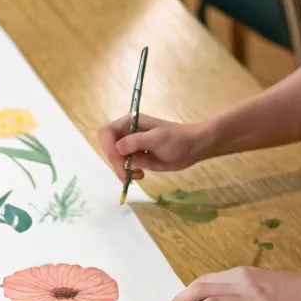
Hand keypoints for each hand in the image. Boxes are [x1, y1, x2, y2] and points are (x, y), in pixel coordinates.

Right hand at [97, 114, 213, 182]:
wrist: (194, 148)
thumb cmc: (177, 139)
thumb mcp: (157, 138)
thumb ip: (136, 142)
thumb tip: (117, 148)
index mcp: (129, 123)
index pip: (106, 133)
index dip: (108, 146)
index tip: (118, 159)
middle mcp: (127, 134)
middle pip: (109, 148)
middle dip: (115, 162)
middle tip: (126, 173)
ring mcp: (132, 147)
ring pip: (116, 160)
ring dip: (121, 170)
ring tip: (136, 176)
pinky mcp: (138, 158)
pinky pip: (125, 167)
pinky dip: (129, 174)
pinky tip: (140, 176)